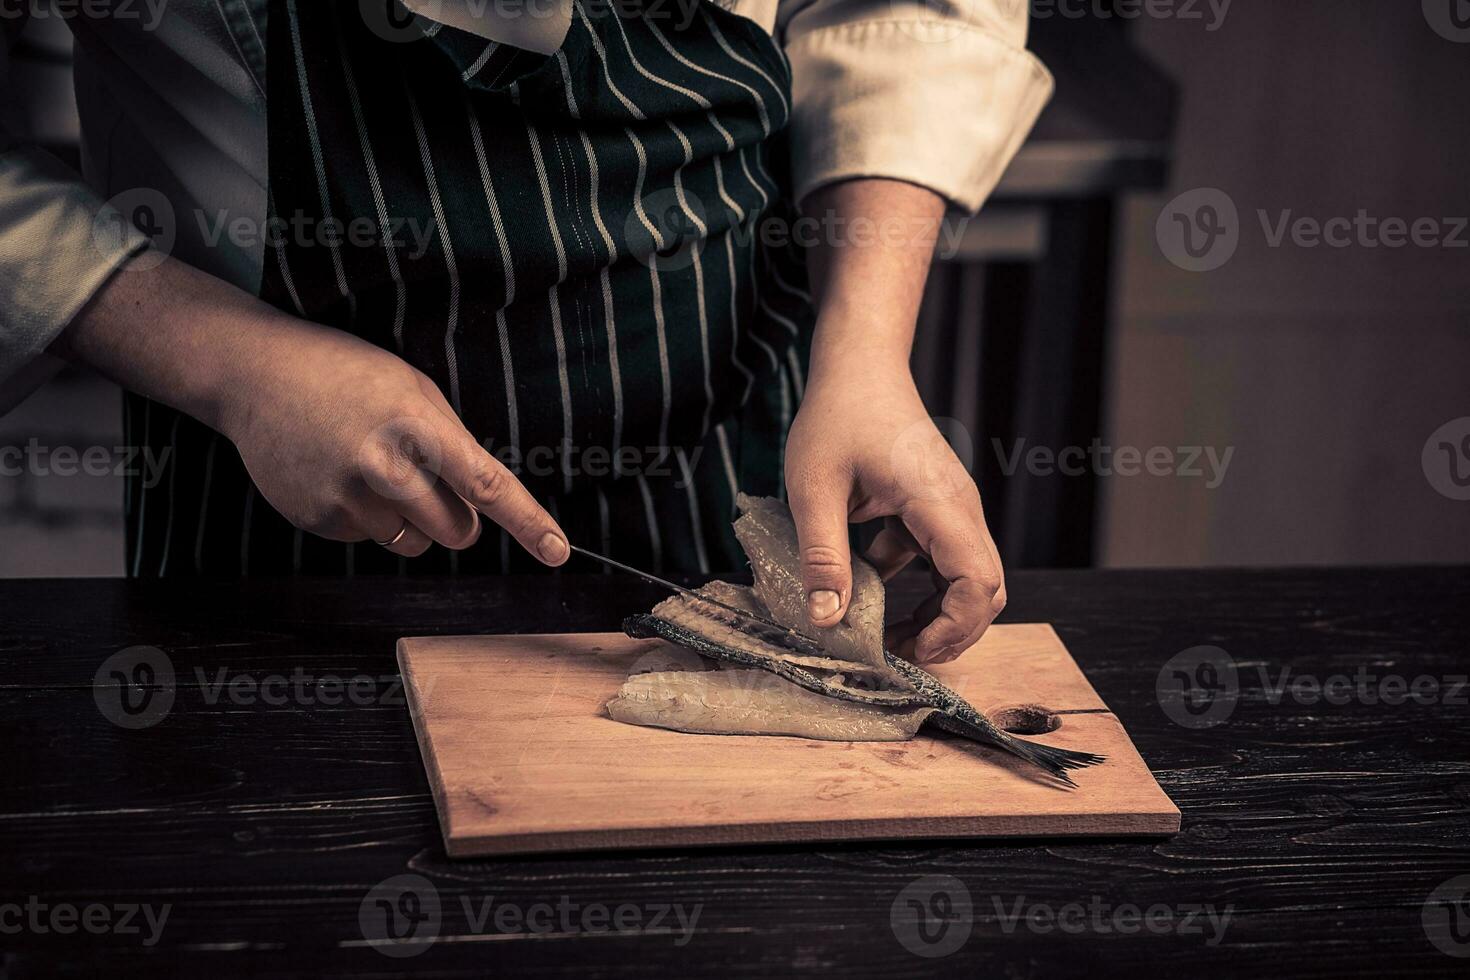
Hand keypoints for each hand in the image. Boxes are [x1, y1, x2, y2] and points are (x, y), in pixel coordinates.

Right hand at [219, 320, 568, 560]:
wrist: (256, 375)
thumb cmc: (344, 373)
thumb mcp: (411, 387)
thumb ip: (450, 442)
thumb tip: (483, 499)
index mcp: (417, 426)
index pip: (487, 484)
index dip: (528, 522)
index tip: (558, 550)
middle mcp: (384, 466)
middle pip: (457, 530)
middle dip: (457, 518)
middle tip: (428, 480)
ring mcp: (347, 497)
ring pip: (413, 543)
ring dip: (410, 520)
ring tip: (372, 469)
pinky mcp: (318, 518)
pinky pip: (368, 539)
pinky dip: (364, 517)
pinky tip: (338, 474)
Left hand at [784, 355, 1003, 664]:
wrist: (859, 365)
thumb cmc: (838, 414)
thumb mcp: (815, 488)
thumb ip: (822, 555)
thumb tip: (827, 621)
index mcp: (939, 503)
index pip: (978, 582)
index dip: (953, 629)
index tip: (909, 651)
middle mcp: (959, 508)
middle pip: (986, 590)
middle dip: (950, 633)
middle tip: (897, 656)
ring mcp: (952, 508)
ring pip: (967, 579)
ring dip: (935, 614)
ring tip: (886, 637)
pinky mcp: (936, 509)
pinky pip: (942, 560)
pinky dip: (916, 587)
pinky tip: (867, 590)